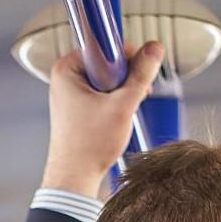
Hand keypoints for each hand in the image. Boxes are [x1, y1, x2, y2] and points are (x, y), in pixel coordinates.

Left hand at [40, 40, 164, 197]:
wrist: (74, 177)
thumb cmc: (88, 146)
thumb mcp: (124, 104)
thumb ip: (142, 73)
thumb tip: (155, 49)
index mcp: (67, 68)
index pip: (105, 44)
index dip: (126, 57)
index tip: (136, 70)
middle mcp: (65, 76)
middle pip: (108, 61)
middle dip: (125, 78)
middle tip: (128, 99)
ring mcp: (70, 91)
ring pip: (108, 78)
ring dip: (122, 91)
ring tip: (120, 112)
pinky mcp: (77, 105)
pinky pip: (103, 91)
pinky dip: (115, 101)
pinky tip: (116, 117)